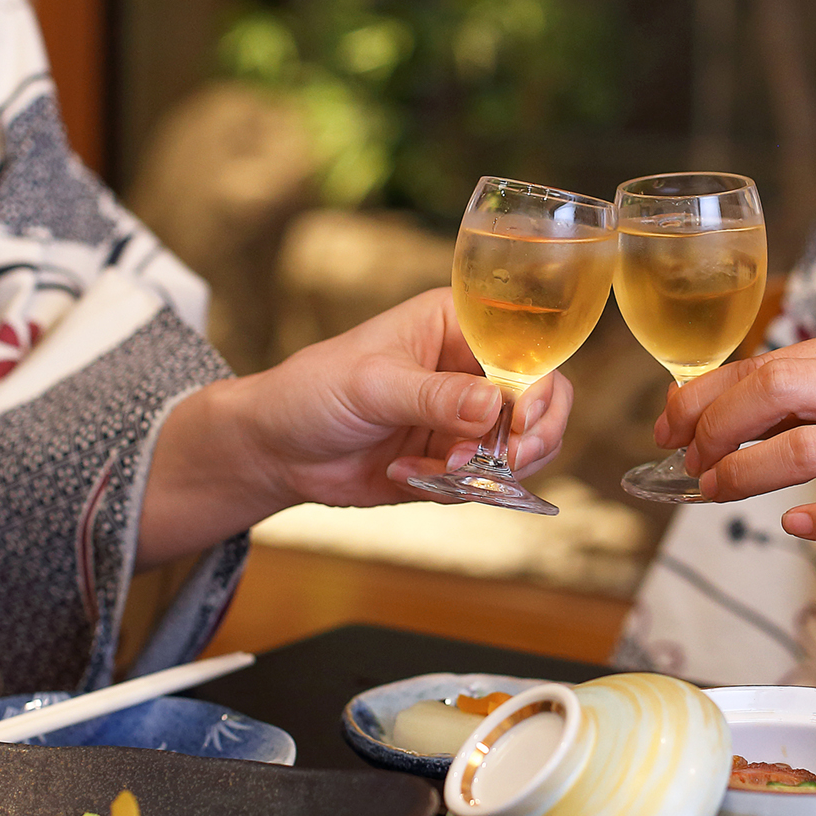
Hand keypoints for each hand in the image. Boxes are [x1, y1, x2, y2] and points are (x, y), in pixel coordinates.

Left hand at [138, 288, 571, 565]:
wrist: (275, 450)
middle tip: (503, 460)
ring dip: (493, 468)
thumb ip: (435, 397)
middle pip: (540, 399)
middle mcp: (472, 368)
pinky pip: (489, 480)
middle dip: (529, 436)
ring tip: (441, 473)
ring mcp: (467, 417)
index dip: (537, 383)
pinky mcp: (456, 460)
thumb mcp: (372, 386)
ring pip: (524, 446)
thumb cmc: (313, 391)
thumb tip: (494, 407)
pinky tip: (410, 479)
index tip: (520, 420)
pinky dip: (462, 489)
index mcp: (458, 325)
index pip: (526, 347)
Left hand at [657, 321, 815, 584]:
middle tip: (691, 462)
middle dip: (718, 426)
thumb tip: (692, 407)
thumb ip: (794, 399)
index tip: (670, 427)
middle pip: (783, 388)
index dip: (708, 396)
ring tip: (715, 493)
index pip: (772, 361)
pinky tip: (792, 522)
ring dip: (745, 474)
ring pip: (812, 448)